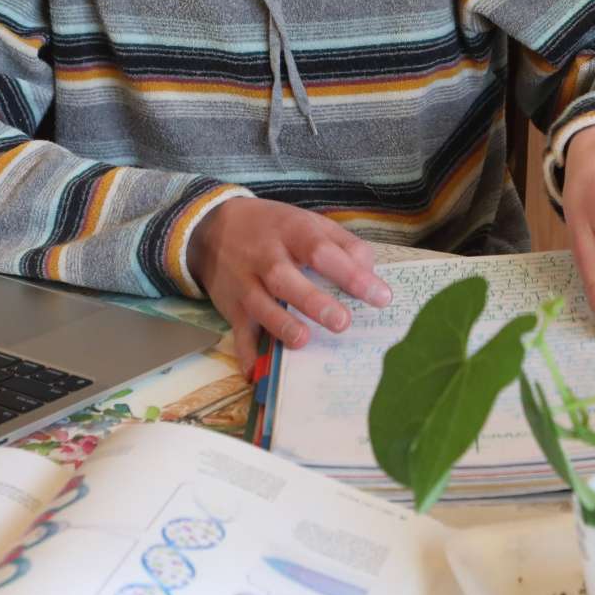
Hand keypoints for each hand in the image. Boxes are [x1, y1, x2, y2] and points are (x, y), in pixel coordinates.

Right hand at [187, 197, 391, 350]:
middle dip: (313, 301)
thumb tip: (371, 274)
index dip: (351, 274)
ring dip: (280, 325)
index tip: (380, 297)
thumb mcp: (310, 222)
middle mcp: (266, 257)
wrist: (214, 227)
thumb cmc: (275, 228)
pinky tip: (256, 372)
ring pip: (260, 305)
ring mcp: (245, 283)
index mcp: (293, 232)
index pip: (323, 251)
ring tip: (303, 340)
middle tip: (342, 322)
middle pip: (285, 278)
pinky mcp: (230, 307)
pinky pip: (237, 332)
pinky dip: (245, 353)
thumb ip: (344, 245)